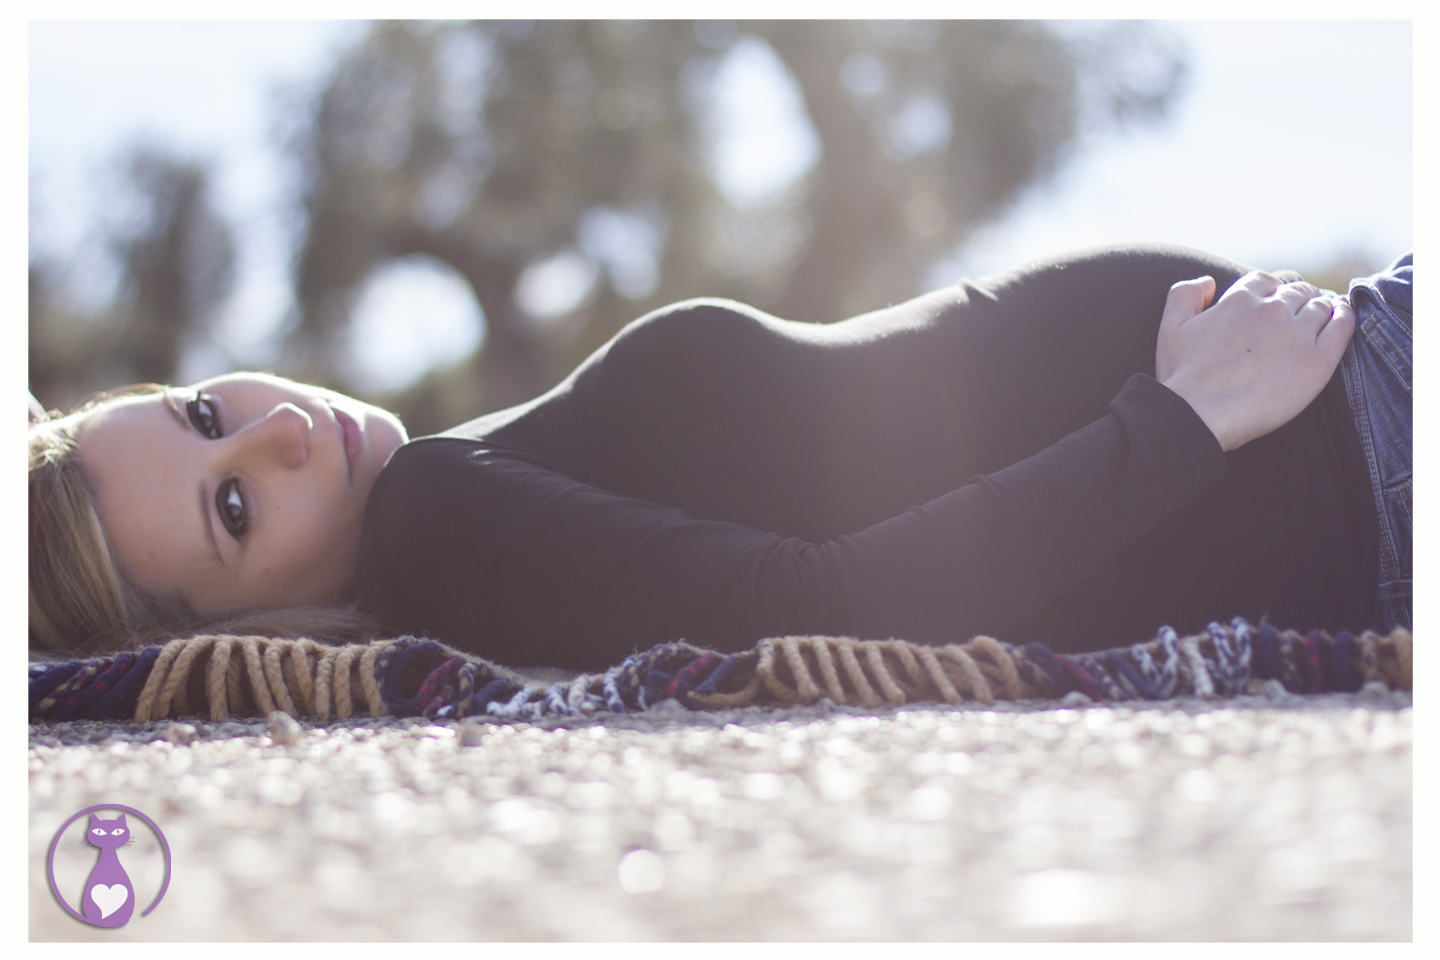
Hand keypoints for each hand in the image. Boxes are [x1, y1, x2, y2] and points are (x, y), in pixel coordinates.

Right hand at [1156, 271, 1354, 451]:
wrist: (1198, 416)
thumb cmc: (1181, 378)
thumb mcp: (1170, 328)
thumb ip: (1184, 294)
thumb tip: (1209, 281)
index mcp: (1238, 300)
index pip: (1265, 281)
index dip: (1270, 289)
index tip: (1272, 303)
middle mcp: (1271, 310)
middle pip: (1296, 291)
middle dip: (1297, 298)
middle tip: (1299, 313)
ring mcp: (1296, 334)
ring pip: (1320, 306)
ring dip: (1322, 306)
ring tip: (1323, 315)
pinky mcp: (1317, 361)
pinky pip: (1342, 328)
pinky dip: (1345, 317)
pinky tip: (1342, 317)